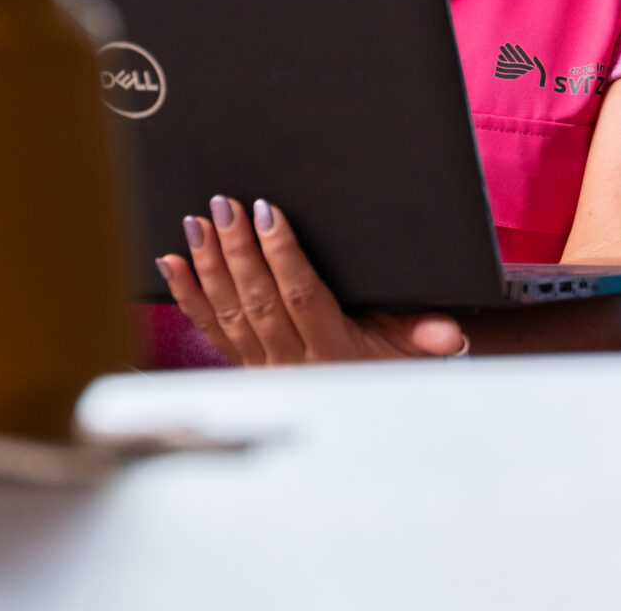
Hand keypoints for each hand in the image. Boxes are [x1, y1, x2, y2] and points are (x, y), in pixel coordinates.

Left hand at [157, 196, 467, 365]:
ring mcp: (261, 366)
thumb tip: (448, 335)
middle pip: (258, 299)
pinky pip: (208, 329)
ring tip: (198, 223)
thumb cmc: (386, 369)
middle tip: (225, 206)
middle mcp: (292, 362)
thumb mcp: (410, 353)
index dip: (282, 254)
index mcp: (332, 351)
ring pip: (228, 312)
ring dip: (210, 265)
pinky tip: (171, 264)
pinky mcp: (242, 365)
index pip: (300, 296)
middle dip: (239, 249)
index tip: (270, 214)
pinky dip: (187, 296)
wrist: (360, 415)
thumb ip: (424, 337)